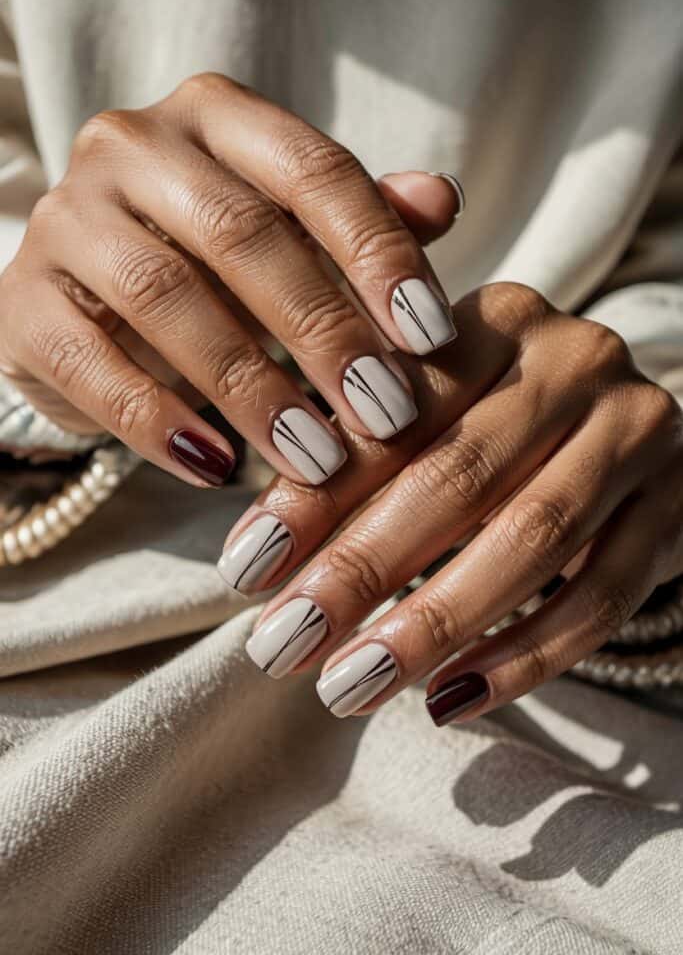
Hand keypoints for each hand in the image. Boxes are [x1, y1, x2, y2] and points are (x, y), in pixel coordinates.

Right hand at [0, 73, 460, 486]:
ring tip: (316, 458)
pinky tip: (218, 469)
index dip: (378, 253)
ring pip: (166, 298)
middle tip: (386, 414)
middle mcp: (131, 147)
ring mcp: (66, 219)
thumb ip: (365, 220)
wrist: (93, 305)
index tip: (431, 338)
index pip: (312, 169)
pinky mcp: (21, 301)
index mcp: (216, 116)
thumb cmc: (217, 268)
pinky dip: (158, 422)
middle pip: (241, 233)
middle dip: (324, 331)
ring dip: (251, 388)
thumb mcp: (296, 238)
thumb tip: (441, 200)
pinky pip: (90, 364)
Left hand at [227, 283, 682, 721]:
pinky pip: (604, 598)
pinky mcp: (676, 508)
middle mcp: (575, 359)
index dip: (314, 496)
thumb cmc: (491, 423)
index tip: (245, 573)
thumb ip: (348, 456)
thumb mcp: (422, 414)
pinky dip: (525, 657)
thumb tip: (256, 557)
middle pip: (461, 475)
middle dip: (361, 570)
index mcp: (496, 317)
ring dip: (433, 623)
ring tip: (349, 686)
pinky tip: (448, 699)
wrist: (620, 436)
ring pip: (534, 540)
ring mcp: (638, 432)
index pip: (394, 412)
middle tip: (284, 644)